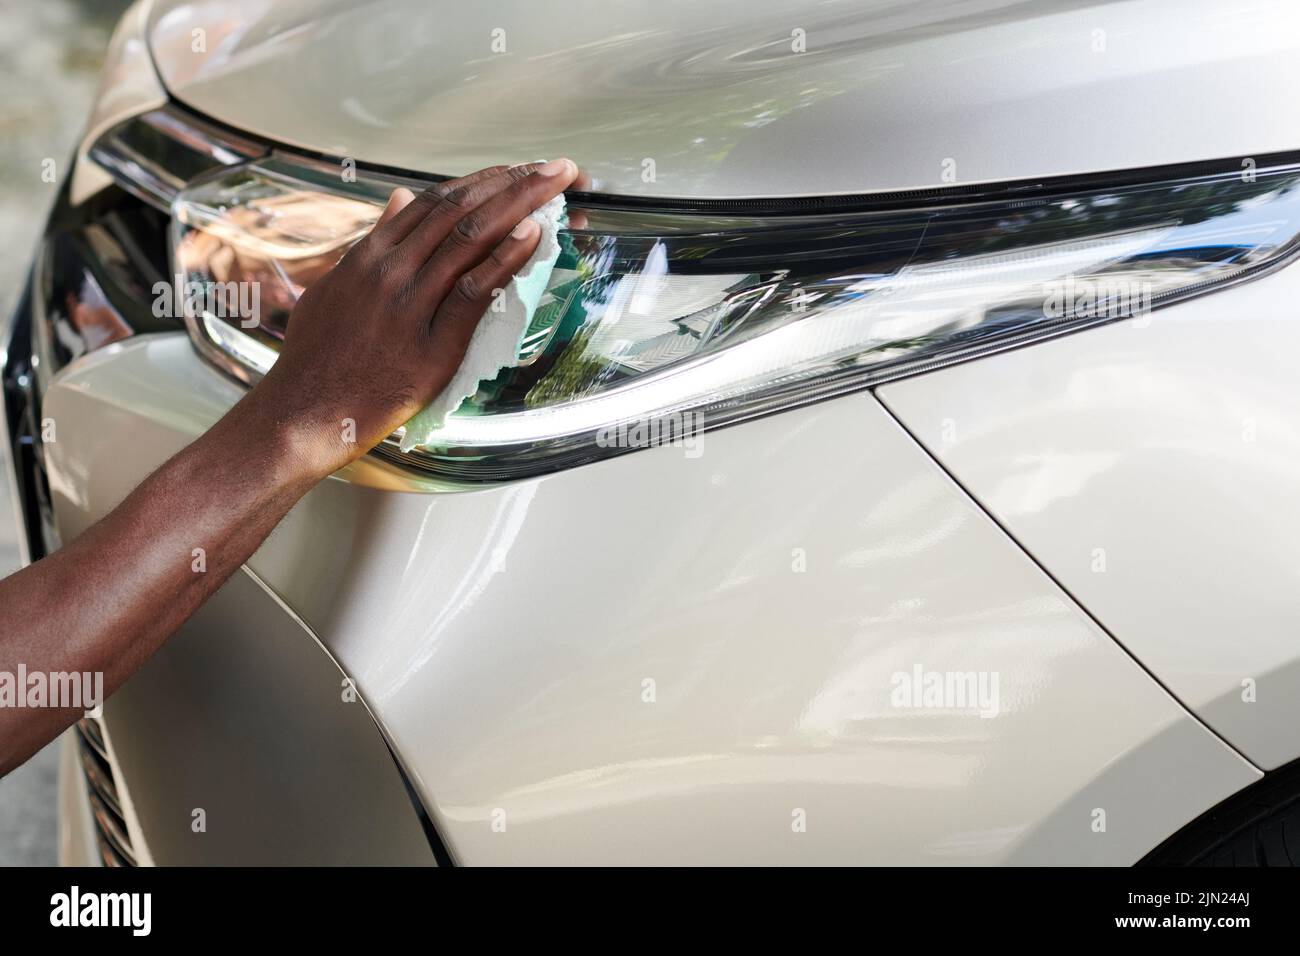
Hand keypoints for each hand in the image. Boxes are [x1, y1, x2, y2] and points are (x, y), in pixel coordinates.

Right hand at [245, 158, 580, 480]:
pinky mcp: (430, 345)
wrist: (302, 415)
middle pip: (459, 210)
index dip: (480, 182)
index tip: (514, 170)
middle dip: (512, 183)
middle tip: (553, 168)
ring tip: (557, 187)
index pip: (433, 203)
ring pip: (470, 239)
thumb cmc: (318, 360)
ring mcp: (409, 306)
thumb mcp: (334, 288)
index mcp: (368, 256)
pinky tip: (533, 236)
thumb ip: (370, 244)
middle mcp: (389, 271)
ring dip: (520, 207)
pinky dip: (505, 259)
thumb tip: (396, 199)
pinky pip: (473, 291)